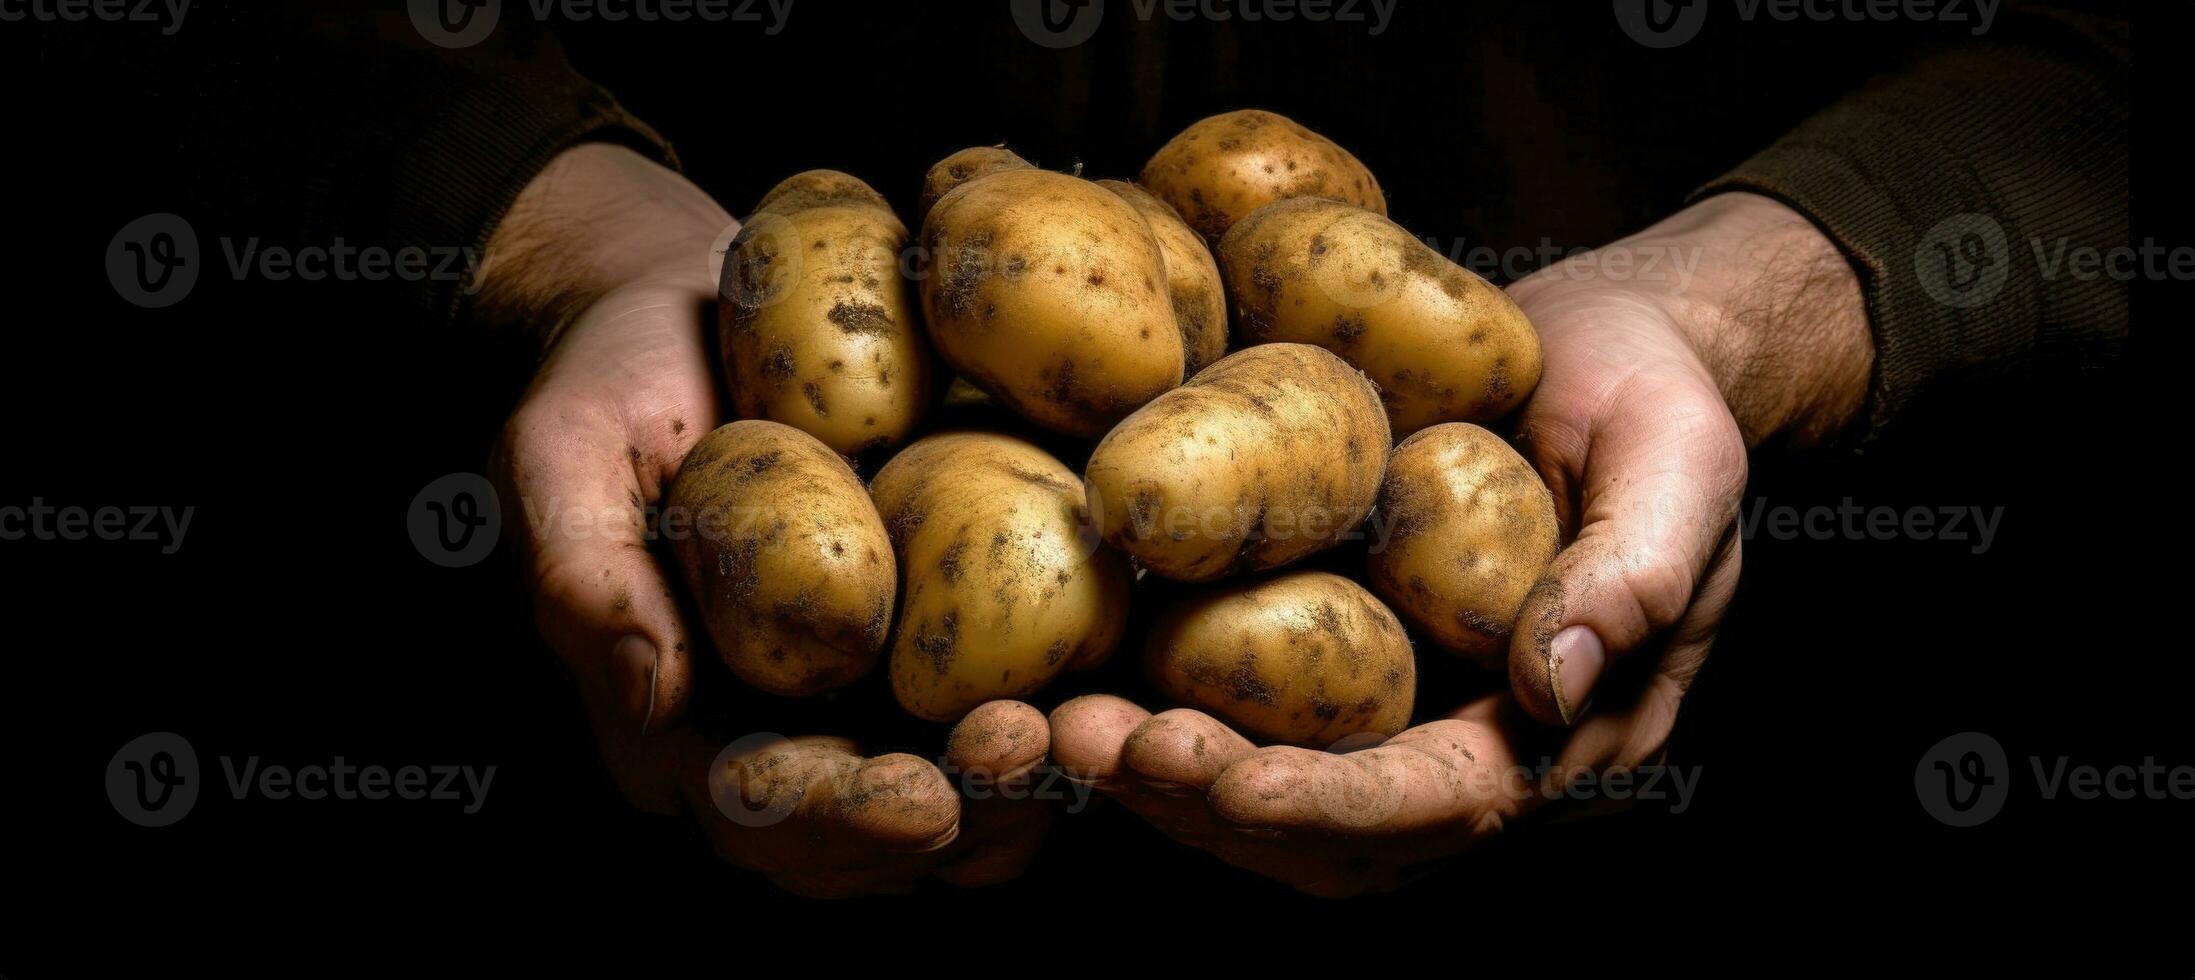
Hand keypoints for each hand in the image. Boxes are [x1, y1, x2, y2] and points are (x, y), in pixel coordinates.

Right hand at [483, 144, 1051, 894]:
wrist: (684, 306)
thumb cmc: (609, 378)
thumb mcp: (563, 453)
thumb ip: (586, 575)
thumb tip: (656, 692)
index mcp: (677, 717)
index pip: (757, 809)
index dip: (839, 820)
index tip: (919, 801)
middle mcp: (780, 728)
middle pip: (873, 832)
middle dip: (957, 814)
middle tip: (1028, 756)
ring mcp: (867, 695)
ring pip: (958, 795)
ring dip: (1026, 785)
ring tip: (1086, 731)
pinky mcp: (946, 640)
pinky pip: (1015, 700)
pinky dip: (1070, 710)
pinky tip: (1123, 678)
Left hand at [1050, 192, 1872, 894]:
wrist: (1607, 347)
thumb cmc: (1658, 398)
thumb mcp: (1681, 465)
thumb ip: (1633, 577)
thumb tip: (1547, 689)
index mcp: (1571, 733)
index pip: (1443, 801)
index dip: (1332, 804)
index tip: (1228, 782)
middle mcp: (1473, 746)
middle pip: (1331, 830)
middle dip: (1208, 803)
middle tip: (1095, 747)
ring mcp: (1397, 709)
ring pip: (1268, 793)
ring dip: (1160, 776)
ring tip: (1058, 726)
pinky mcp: (1333, 660)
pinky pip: (1242, 716)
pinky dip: (1157, 711)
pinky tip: (1074, 679)